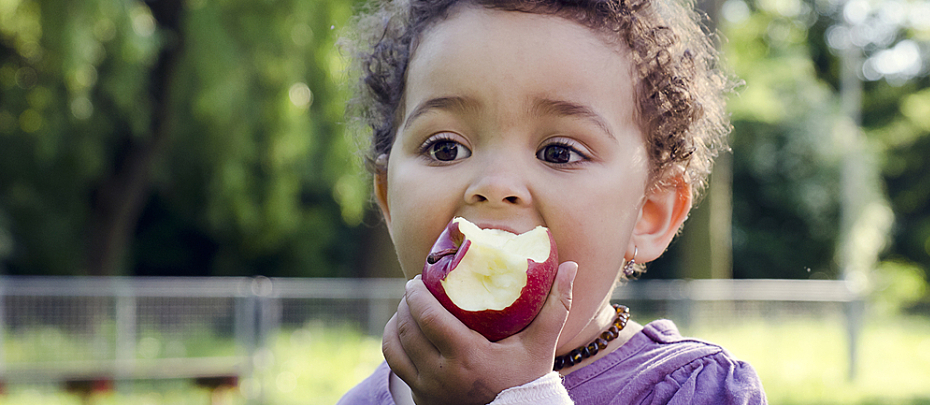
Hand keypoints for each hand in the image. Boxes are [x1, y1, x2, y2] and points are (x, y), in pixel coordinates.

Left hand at [382, 261, 576, 404]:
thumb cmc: (528, 379)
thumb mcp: (542, 344)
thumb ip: (557, 305)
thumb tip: (572, 265)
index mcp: (467, 357)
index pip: (428, 316)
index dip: (416, 294)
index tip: (417, 279)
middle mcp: (441, 375)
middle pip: (407, 328)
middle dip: (405, 303)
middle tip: (413, 288)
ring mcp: (427, 390)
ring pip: (395, 347)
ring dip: (396, 322)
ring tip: (407, 308)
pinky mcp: (420, 399)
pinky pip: (396, 365)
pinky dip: (394, 344)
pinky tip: (403, 332)